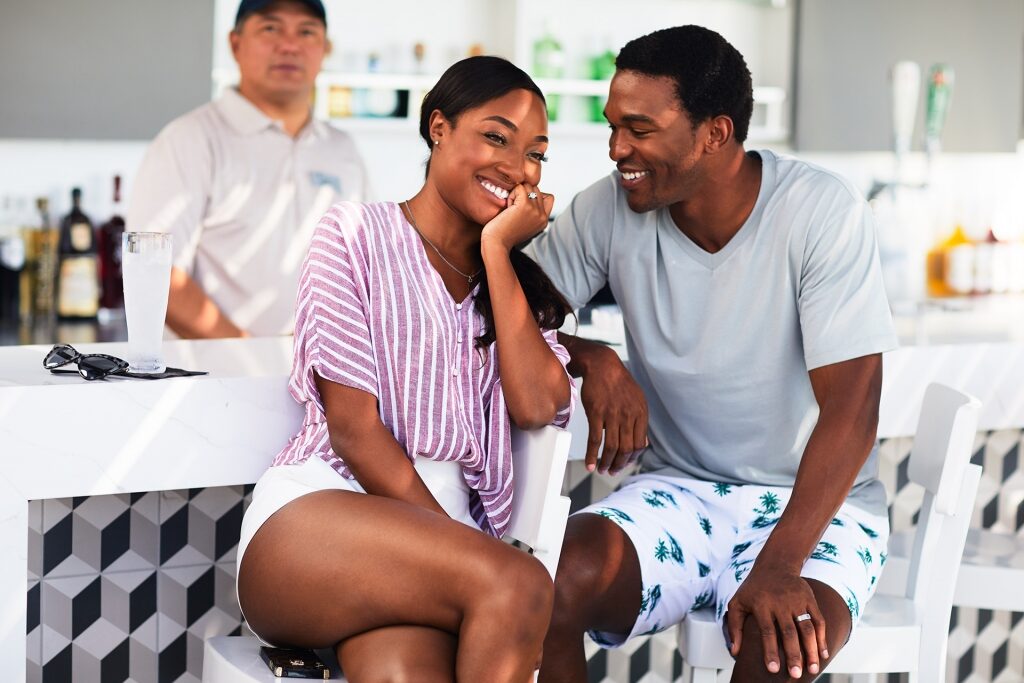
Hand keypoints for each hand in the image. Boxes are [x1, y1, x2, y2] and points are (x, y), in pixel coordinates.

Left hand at [480, 183, 553, 250]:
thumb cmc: (504, 235)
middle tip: (514, 209)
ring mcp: (536, 210)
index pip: (549, 197)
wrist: (497, 244)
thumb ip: (531, 212)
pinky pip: (519, 187)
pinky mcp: (526, 205)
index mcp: (544, 221)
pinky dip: (511, 194)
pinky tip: (508, 207)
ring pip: (528, 186)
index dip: (534, 196)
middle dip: (523, 194)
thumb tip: (529, 192)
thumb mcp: (524, 224)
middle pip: (536, 189)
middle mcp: (542, 216)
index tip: (522, 205)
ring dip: (517, 193)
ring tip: (511, 208)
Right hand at [578, 345, 648, 474]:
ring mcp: (612, 415)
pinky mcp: (596, 413)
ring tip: (602, 469)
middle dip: (619, 464)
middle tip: (612, 471)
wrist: (602, 365)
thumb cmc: (618, 382)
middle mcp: (628, 415)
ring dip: (606, 463)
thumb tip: (643, 443)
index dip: (632, 458)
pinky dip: (592, 455)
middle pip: (626, 449)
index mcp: (640, 413)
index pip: (639, 444)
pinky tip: (590, 464)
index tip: (624, 463)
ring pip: (611, 447)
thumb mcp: (637, 400)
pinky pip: (595, 440)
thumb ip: (640, 421)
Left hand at [725, 564, 827, 678]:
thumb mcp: (737, 603)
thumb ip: (735, 627)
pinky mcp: (809, 599)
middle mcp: (780, 602)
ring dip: (811, 650)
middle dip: (794, 655)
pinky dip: (822, 638)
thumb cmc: (753, 589)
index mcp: (761, 604)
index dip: (770, 651)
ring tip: (813, 669)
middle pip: (789, 632)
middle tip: (795, 675)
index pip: (766, 631)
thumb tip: (735, 652)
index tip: (773, 669)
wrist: (774, 565)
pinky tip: (822, 654)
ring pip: (807, 628)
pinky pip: (818, 620)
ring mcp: (797, 600)